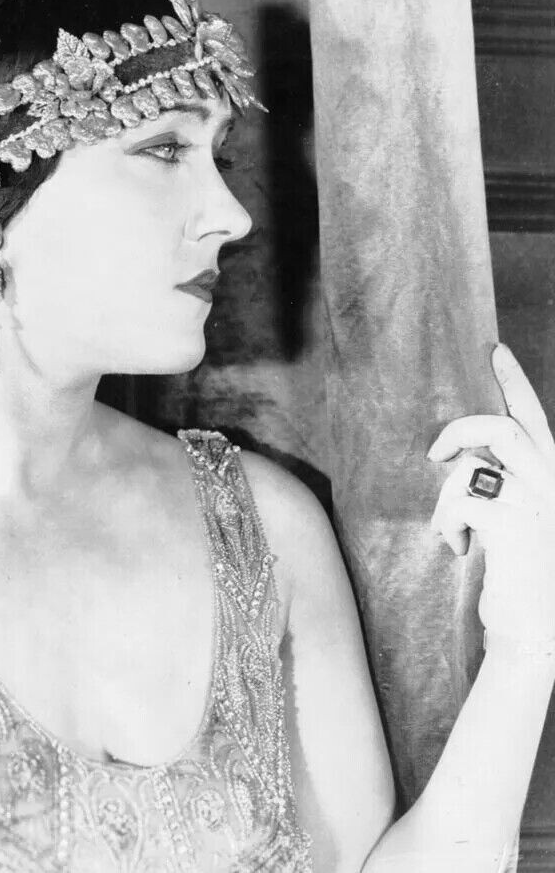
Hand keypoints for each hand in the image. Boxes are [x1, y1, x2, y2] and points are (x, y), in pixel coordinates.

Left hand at [429, 345, 554, 652]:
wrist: (536, 631)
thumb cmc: (520, 576)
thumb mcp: (516, 520)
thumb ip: (504, 484)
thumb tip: (463, 457)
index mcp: (553, 479)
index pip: (534, 420)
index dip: (515, 382)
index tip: (495, 350)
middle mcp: (552, 486)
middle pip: (503, 428)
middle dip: (462, 429)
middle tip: (438, 451)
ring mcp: (538, 506)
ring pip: (472, 468)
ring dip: (447, 499)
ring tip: (454, 530)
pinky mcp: (515, 528)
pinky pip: (460, 502)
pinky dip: (447, 524)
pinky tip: (458, 549)